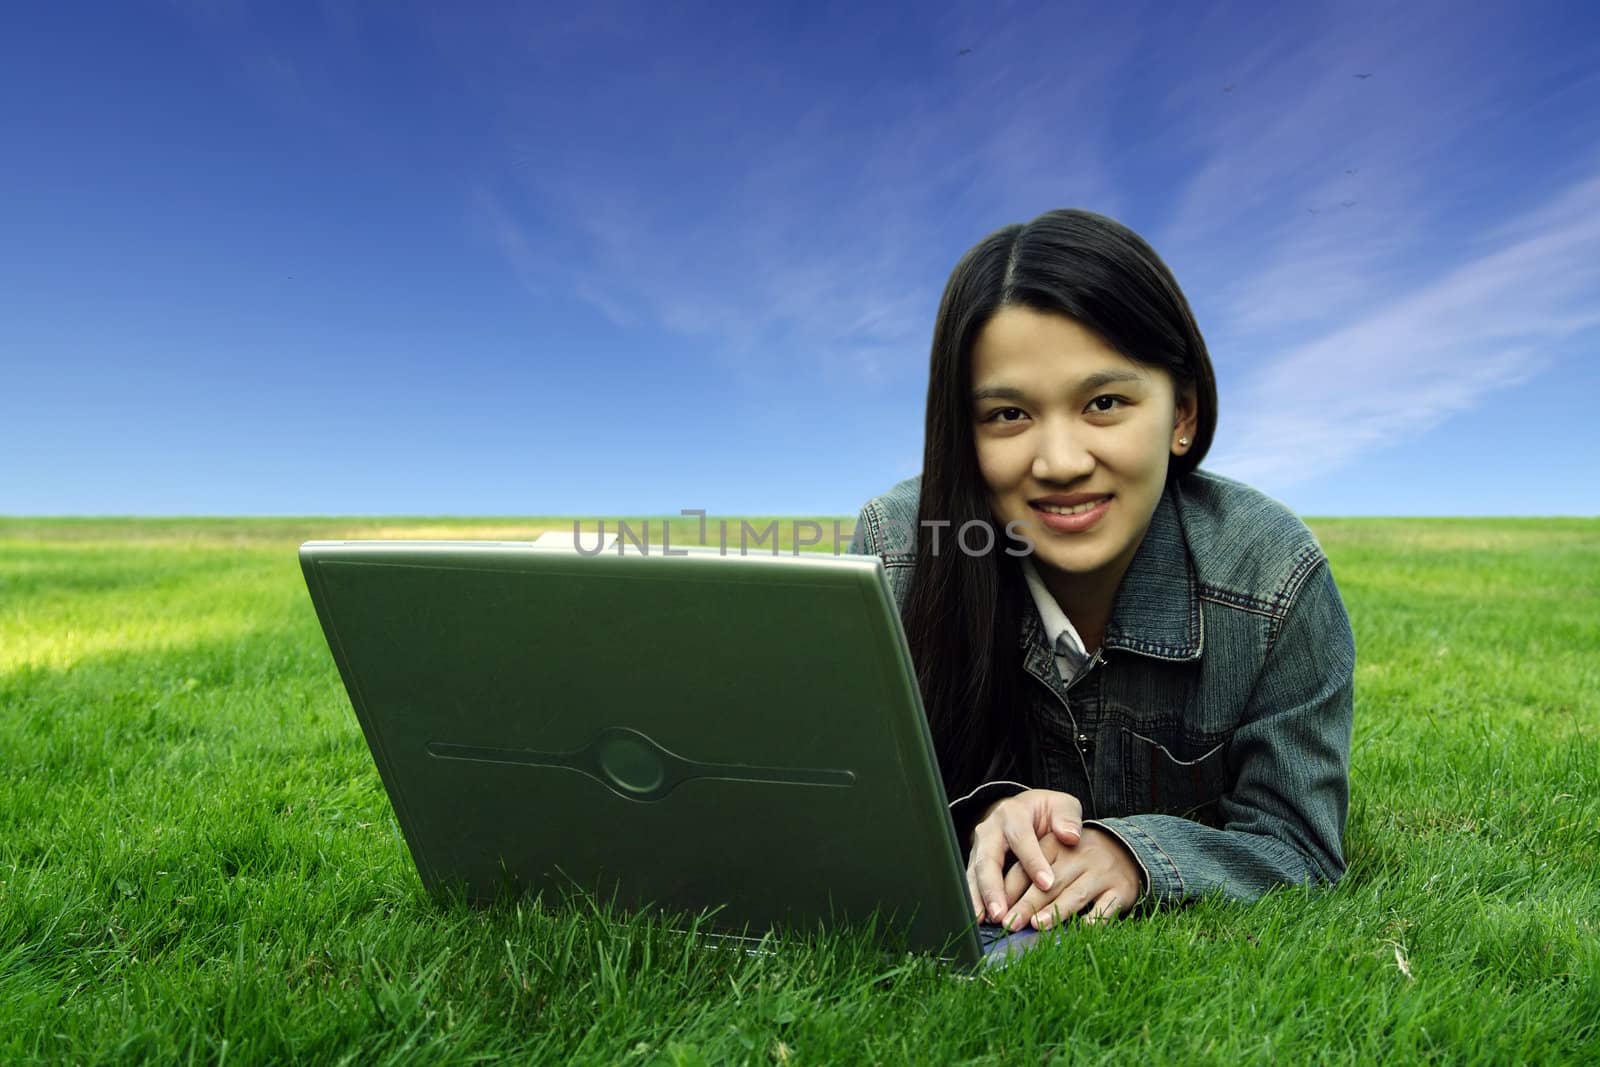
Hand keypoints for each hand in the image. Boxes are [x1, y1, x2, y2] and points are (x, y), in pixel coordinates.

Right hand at [965, 789, 1083, 923]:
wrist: (1025, 810)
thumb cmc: (1047, 812)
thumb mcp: (1062, 807)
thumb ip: (1067, 818)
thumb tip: (1070, 836)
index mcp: (1014, 813)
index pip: (1022, 838)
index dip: (1033, 861)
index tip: (1047, 884)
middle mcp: (991, 829)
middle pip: (988, 858)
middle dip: (993, 887)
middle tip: (1002, 912)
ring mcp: (980, 846)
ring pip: (975, 872)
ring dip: (980, 897)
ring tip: (987, 920)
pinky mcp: (976, 861)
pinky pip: (972, 881)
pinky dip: (975, 900)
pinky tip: (979, 918)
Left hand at [1000, 826, 1141, 928]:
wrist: (1125, 846)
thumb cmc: (1076, 855)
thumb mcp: (1053, 850)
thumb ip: (1029, 870)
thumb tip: (1001, 901)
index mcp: (1055, 844)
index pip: (1028, 867)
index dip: (1009, 889)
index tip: (996, 910)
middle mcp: (1079, 856)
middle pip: (1049, 883)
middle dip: (1027, 904)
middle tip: (1010, 923)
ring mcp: (1101, 873)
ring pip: (1076, 894)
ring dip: (1055, 912)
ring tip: (1037, 925)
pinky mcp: (1121, 889)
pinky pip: (1107, 907)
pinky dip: (1095, 919)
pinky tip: (1082, 930)